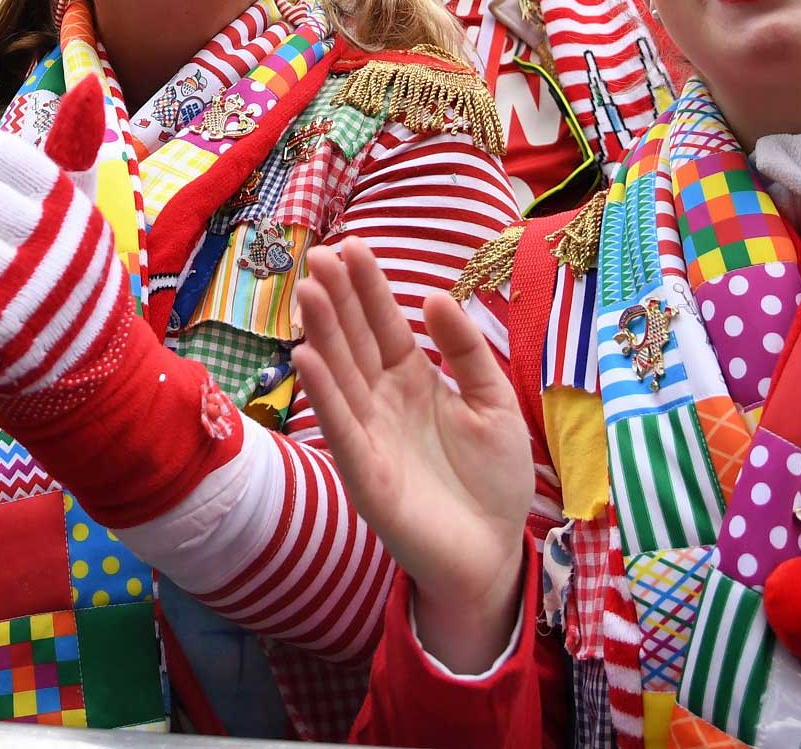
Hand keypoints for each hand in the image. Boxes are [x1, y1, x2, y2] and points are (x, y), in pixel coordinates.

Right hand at [293, 240, 530, 673]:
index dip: (368, 288)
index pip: (384, 325)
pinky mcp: (366, 475)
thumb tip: (434, 296)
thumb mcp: (494, 401)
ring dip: (323, 335)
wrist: (494, 554)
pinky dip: (324, 395)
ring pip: (340, 377)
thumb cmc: (492, 479)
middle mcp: (383, 402)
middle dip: (338, 300)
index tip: (352, 247)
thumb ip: (467, 351)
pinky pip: (341, 428)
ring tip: (308, 293)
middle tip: (319, 258)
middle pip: (355, 342)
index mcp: (413, 381)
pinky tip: (306, 358)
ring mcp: (370, 436)